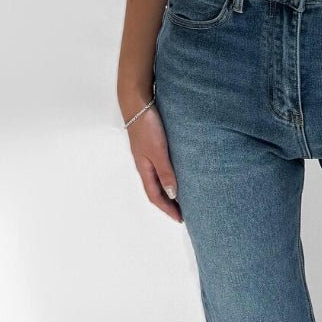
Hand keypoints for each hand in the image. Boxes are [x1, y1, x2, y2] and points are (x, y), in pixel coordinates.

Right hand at [126, 105, 182, 223]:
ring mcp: (148, 155)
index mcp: (144, 169)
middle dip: (168, 203)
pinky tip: (179, 173)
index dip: (167, 209)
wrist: (138, 102)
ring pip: (158, 178)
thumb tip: (173, 194)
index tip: (179, 219)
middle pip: (156, 190)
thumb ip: (165, 172)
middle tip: (183, 212)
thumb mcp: (158, 151)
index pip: (155, 196)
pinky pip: (161, 167)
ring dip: (169, 190)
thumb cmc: (146, 126)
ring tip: (183, 197)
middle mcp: (145, 164)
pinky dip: (169, 175)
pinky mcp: (152, 145)